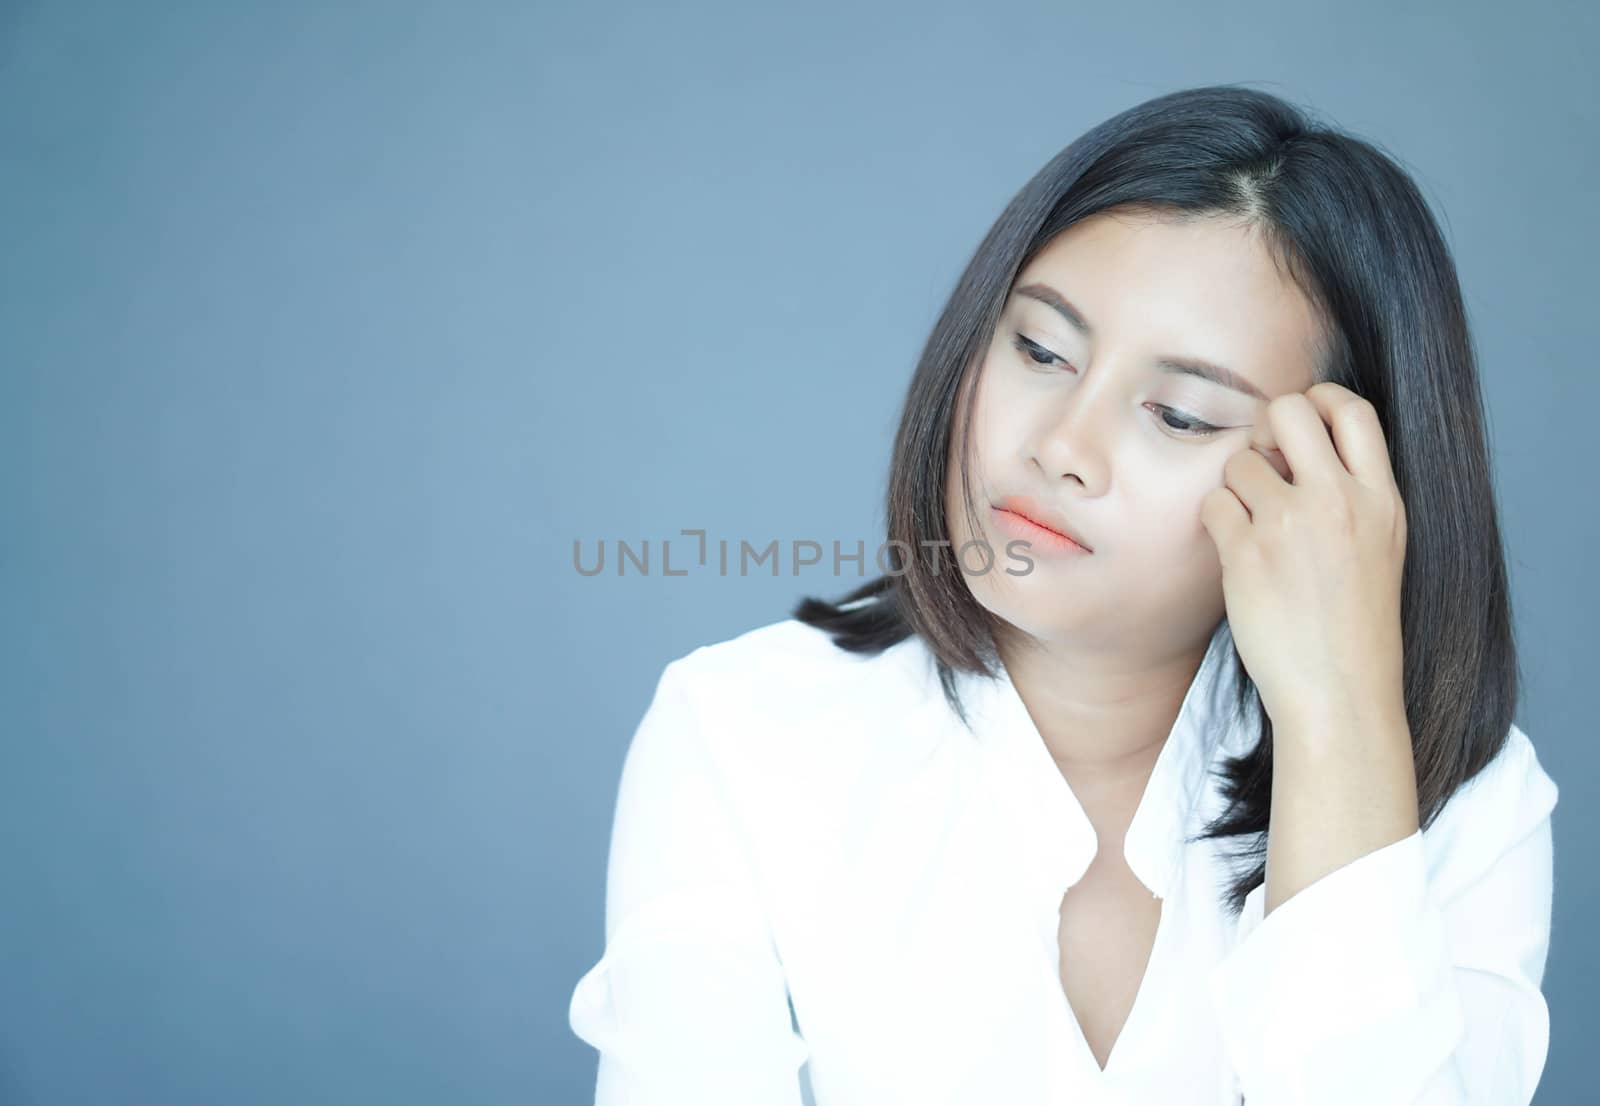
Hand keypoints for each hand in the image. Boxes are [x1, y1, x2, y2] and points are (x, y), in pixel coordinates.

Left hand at [1198, 382, 1408, 736]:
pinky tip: (1234, 550)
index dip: (1319, 401)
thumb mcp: (1383, 546)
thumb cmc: (1354, 625)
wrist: (1340, 691)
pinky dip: (1216, 520)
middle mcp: (1338, 501)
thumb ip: (1356, 493)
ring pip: (1240, 459)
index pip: (1353, 410)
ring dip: (1236, 485)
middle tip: (1263, 462)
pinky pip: (1213, 503)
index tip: (1300, 426)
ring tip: (1252, 526)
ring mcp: (1290, 525)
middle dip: (1266, 426)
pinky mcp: (1247, 553)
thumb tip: (1305, 445)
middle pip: (1290, 410)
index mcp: (1381, 499)